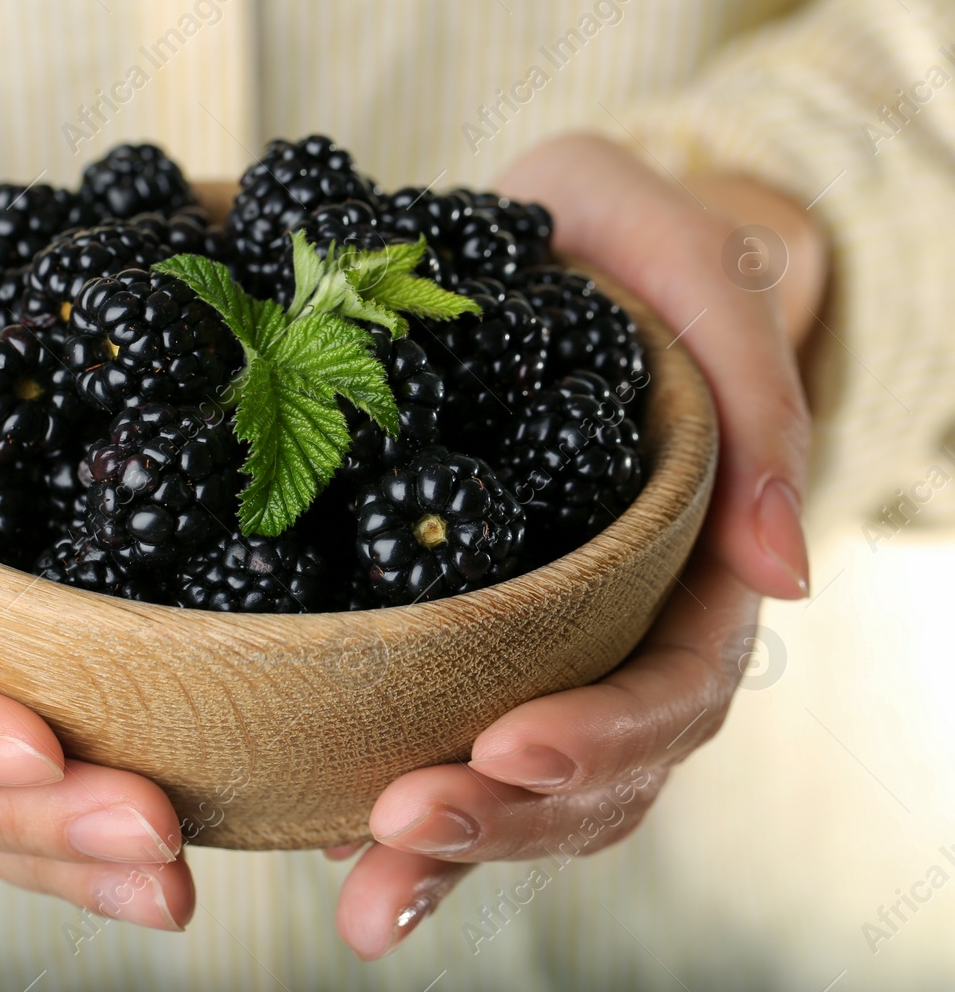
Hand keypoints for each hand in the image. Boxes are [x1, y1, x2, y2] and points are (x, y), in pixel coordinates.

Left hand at [333, 134, 826, 958]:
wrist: (517, 246)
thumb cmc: (608, 236)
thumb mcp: (681, 251)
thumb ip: (754, 376)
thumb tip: (788, 570)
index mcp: (690, 553)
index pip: (673, 679)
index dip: (604, 730)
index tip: (509, 745)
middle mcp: (619, 621)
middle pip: (596, 768)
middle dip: (505, 813)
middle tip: (402, 822)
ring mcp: (541, 645)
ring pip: (524, 791)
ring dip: (454, 850)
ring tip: (368, 886)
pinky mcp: (458, 643)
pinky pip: (445, 749)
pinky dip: (397, 811)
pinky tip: (334, 853)